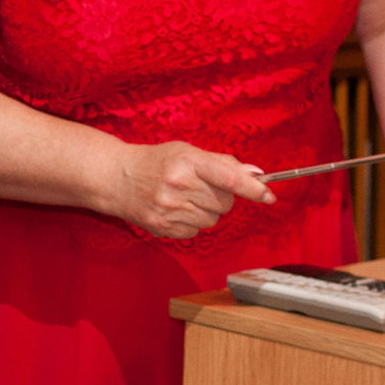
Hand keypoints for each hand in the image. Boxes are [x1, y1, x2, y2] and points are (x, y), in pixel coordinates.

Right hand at [108, 141, 273, 239]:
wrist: (115, 179)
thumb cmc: (155, 162)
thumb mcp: (187, 152)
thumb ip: (222, 163)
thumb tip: (256, 175)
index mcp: (187, 162)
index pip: (230, 178)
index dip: (253, 189)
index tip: (269, 196)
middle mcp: (179, 186)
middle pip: (225, 203)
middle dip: (221, 197)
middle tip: (202, 188)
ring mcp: (170, 209)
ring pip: (213, 220)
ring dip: (206, 211)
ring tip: (185, 199)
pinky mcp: (163, 227)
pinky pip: (196, 231)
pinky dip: (191, 223)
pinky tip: (175, 210)